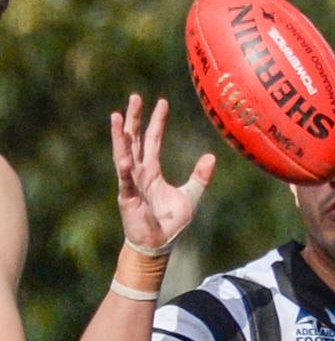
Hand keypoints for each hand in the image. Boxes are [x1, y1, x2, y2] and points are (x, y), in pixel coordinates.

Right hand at [111, 93, 215, 251]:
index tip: (162, 102)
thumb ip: (200, 177)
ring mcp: (131, 183)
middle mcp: (139, 172)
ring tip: (117, 116)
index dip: (157, 121)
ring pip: (123, 154)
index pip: (152, 139)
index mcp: (152, 170)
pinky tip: (124, 156)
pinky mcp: (128, 197)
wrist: (159, 243)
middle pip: (134, 139)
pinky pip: (126, 180)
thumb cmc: (170, 222)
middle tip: (135, 97)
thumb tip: (211, 157)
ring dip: (120, 136)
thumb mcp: (190, 196)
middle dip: (134, 119)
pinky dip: (125, 169)